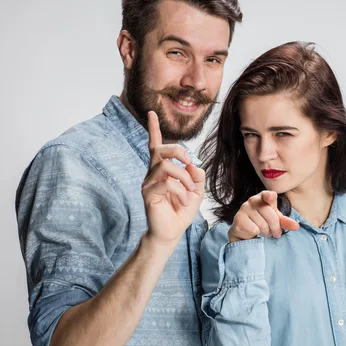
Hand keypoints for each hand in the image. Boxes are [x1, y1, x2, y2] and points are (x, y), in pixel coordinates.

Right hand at [141, 111, 204, 247]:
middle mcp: (152, 173)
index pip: (156, 145)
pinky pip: (167, 183)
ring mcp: (148, 183)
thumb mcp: (196, 191)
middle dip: (180, 152)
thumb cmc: (181, 211)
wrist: (171, 232)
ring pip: (165, 165)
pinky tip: (183, 202)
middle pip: (162, 149)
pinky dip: (181, 191)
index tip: (151, 113)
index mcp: (162, 169)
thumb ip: (197, 175)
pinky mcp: (148, 194)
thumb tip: (193, 165)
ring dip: (184, 177)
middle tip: (191, 165)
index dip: (153, 128)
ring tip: (189, 191)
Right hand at [228, 190, 299, 242]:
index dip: (270, 196)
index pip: (267, 195)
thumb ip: (286, 222)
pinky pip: (254, 229)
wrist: (246, 229)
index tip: (272, 196)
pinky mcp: (239, 218)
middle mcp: (253, 200)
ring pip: (262, 224)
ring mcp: (244, 208)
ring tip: (265, 231)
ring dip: (266, 232)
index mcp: (263, 197)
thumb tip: (297, 227)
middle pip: (270, 216)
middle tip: (276, 233)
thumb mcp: (276, 219)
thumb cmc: (263, 220)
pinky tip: (254, 231)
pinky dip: (256, 233)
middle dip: (275, 227)